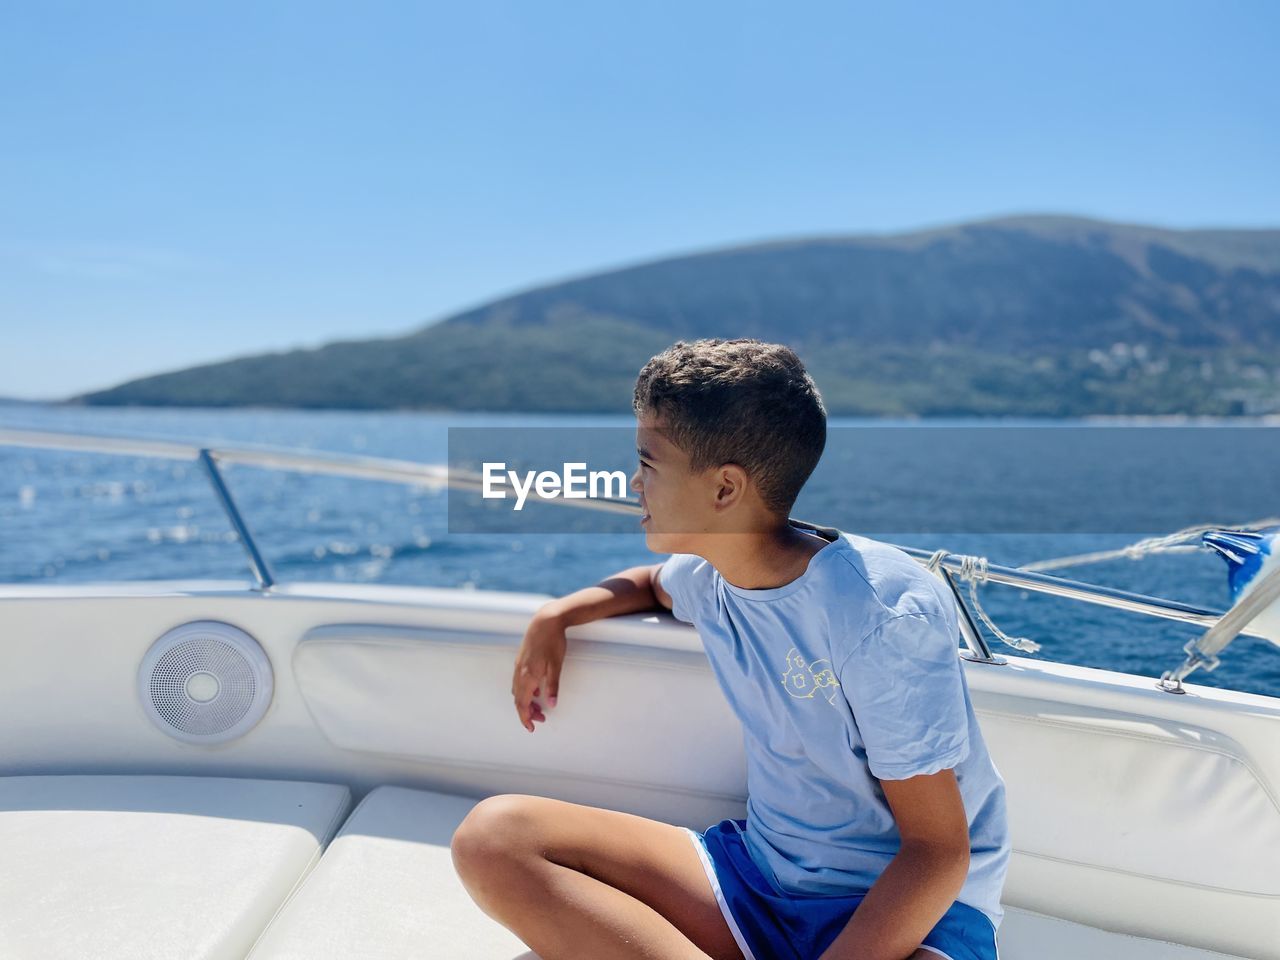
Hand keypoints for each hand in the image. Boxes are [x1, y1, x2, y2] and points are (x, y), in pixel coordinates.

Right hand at [512, 607, 566, 732]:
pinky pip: (519, 681)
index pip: (522, 704)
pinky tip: (536, 690)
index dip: (525, 718)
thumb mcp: (556, 666)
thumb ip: (553, 686)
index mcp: (528, 676)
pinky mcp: (521, 659)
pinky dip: (525, 690)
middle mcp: (520, 672)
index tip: (531, 727)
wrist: (546, 620)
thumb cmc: (553, 641)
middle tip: (541, 718)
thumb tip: (552, 704)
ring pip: (517, 690)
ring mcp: (519, 665)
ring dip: (525, 701)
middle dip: (527, 712)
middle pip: (518, 699)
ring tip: (539, 706)